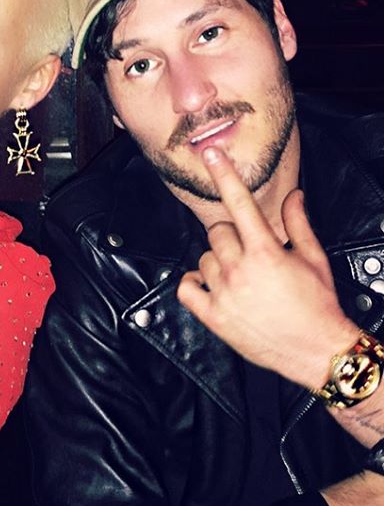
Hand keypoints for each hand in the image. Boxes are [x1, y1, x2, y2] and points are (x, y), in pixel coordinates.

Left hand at [176, 146, 357, 388]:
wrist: (315, 351)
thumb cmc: (318, 304)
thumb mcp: (314, 258)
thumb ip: (298, 222)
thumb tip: (294, 194)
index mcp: (265, 251)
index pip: (239, 202)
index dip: (224, 174)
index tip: (210, 154)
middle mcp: (239, 269)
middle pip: (217, 231)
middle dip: (232, 236)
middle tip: (249, 251)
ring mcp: (223, 293)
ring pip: (204, 257)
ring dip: (217, 261)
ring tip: (239, 275)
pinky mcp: (212, 316)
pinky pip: (186, 288)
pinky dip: (193, 282)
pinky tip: (208, 284)